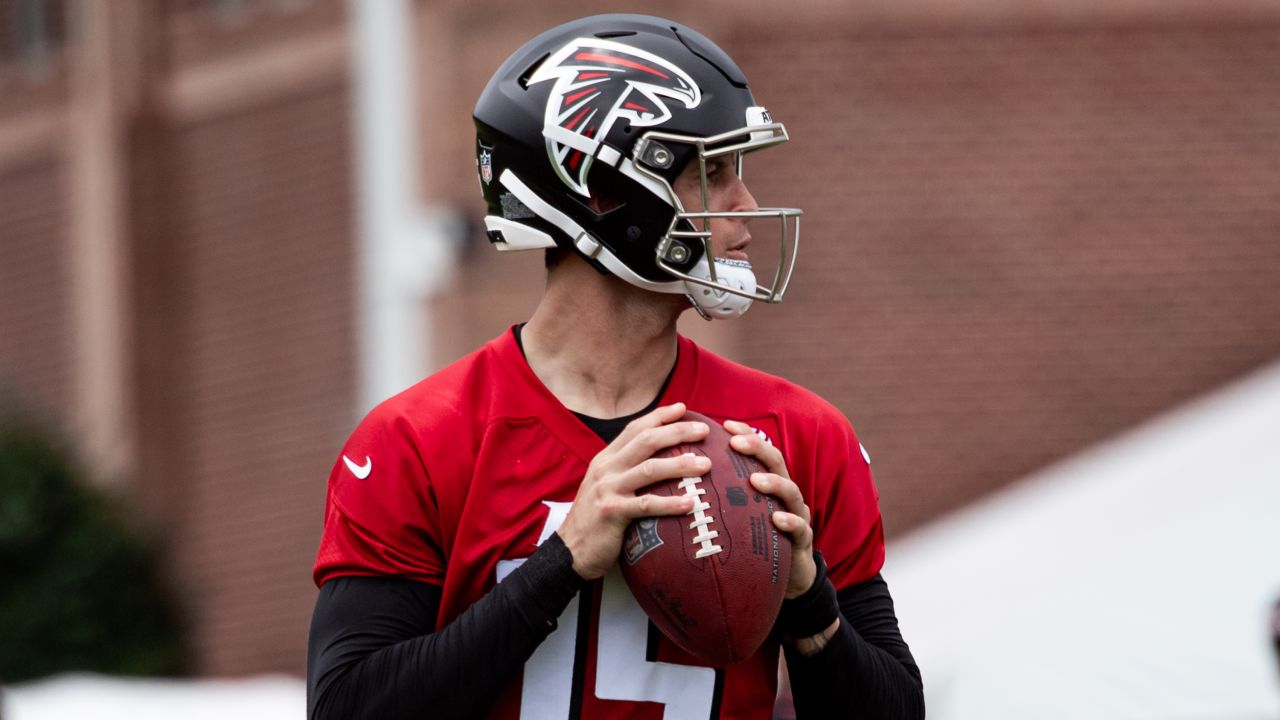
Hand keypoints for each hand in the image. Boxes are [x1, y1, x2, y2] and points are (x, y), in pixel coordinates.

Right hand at [557, 402, 710, 579]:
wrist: (570, 551)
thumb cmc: (596, 520)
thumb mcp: (605, 486)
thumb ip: (625, 470)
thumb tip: (660, 459)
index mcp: (606, 459)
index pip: (635, 428)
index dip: (660, 416)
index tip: (684, 408)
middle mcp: (606, 468)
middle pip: (646, 441)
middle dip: (677, 432)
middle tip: (704, 431)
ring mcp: (608, 489)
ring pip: (650, 469)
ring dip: (680, 465)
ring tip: (705, 465)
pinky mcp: (612, 513)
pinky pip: (646, 505)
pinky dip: (670, 503)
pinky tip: (690, 504)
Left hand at [723, 420, 815, 598]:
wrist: (788, 577)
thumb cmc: (756, 541)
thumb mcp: (739, 515)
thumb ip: (722, 497)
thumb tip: (682, 483)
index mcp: (770, 484)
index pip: (759, 453)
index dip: (746, 436)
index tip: (725, 425)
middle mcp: (785, 495)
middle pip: (776, 463)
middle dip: (757, 449)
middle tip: (735, 443)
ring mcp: (797, 515)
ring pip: (791, 492)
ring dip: (773, 483)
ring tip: (754, 480)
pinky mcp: (803, 541)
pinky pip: (801, 528)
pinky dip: (790, 521)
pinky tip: (776, 518)